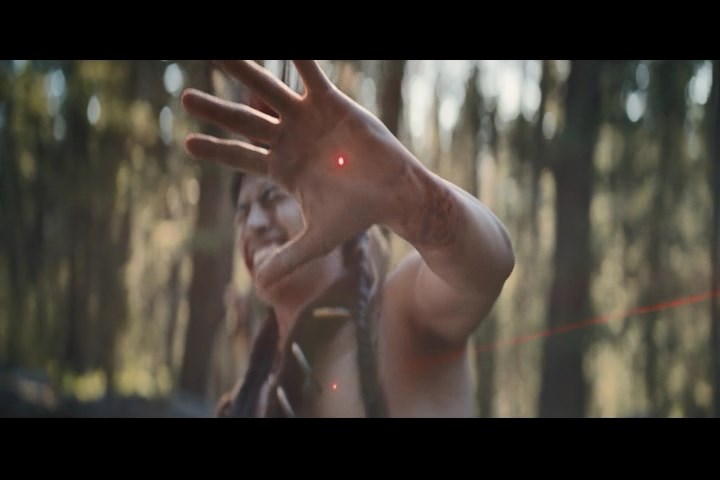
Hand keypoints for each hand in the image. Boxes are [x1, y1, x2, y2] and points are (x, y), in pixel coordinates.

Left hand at [181, 60, 415, 287]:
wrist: (395, 196)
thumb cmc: (357, 215)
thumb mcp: (317, 241)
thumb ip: (290, 258)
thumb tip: (263, 280)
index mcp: (282, 168)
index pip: (240, 156)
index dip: (215, 150)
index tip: (187, 143)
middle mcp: (290, 140)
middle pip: (245, 122)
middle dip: (216, 110)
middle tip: (185, 97)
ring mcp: (309, 120)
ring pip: (269, 92)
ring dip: (244, 73)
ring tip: (218, 54)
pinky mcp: (333, 104)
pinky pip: (311, 76)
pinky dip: (298, 60)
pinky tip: (282, 47)